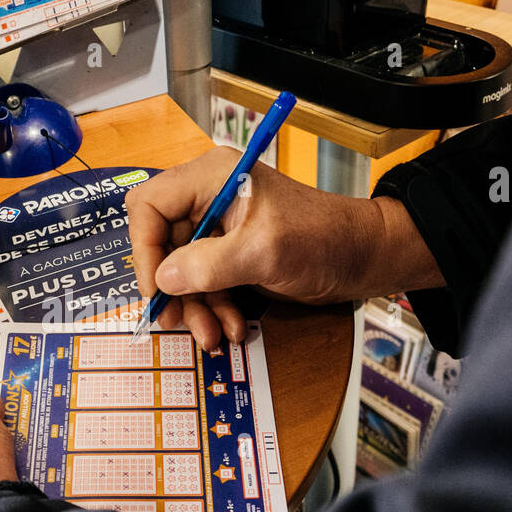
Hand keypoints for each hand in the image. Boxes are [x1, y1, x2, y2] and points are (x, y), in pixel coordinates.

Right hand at [126, 147, 443, 347]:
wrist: (366, 257)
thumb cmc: (326, 240)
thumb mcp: (265, 253)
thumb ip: (210, 265)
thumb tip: (164, 280)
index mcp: (213, 178)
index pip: (150, 206)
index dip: (144, 249)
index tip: (156, 288)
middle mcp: (210, 197)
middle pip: (162, 242)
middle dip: (173, 287)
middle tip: (179, 321)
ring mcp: (220, 226)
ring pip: (182, 269)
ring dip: (195, 305)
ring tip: (212, 334)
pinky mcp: (232, 251)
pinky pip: (205, 280)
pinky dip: (213, 306)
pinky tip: (230, 326)